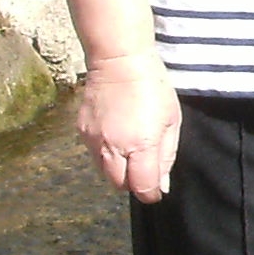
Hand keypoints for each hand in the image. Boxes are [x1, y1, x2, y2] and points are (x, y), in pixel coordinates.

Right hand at [76, 53, 181, 202]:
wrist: (119, 61)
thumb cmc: (153, 87)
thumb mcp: (171, 121)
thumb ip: (166, 156)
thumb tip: (160, 185)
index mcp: (140, 144)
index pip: (141, 187)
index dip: (150, 193)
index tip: (155, 189)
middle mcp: (113, 147)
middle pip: (119, 185)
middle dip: (133, 183)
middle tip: (144, 167)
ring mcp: (94, 140)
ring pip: (104, 172)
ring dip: (118, 169)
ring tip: (130, 148)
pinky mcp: (81, 131)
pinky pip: (94, 155)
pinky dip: (106, 154)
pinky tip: (116, 135)